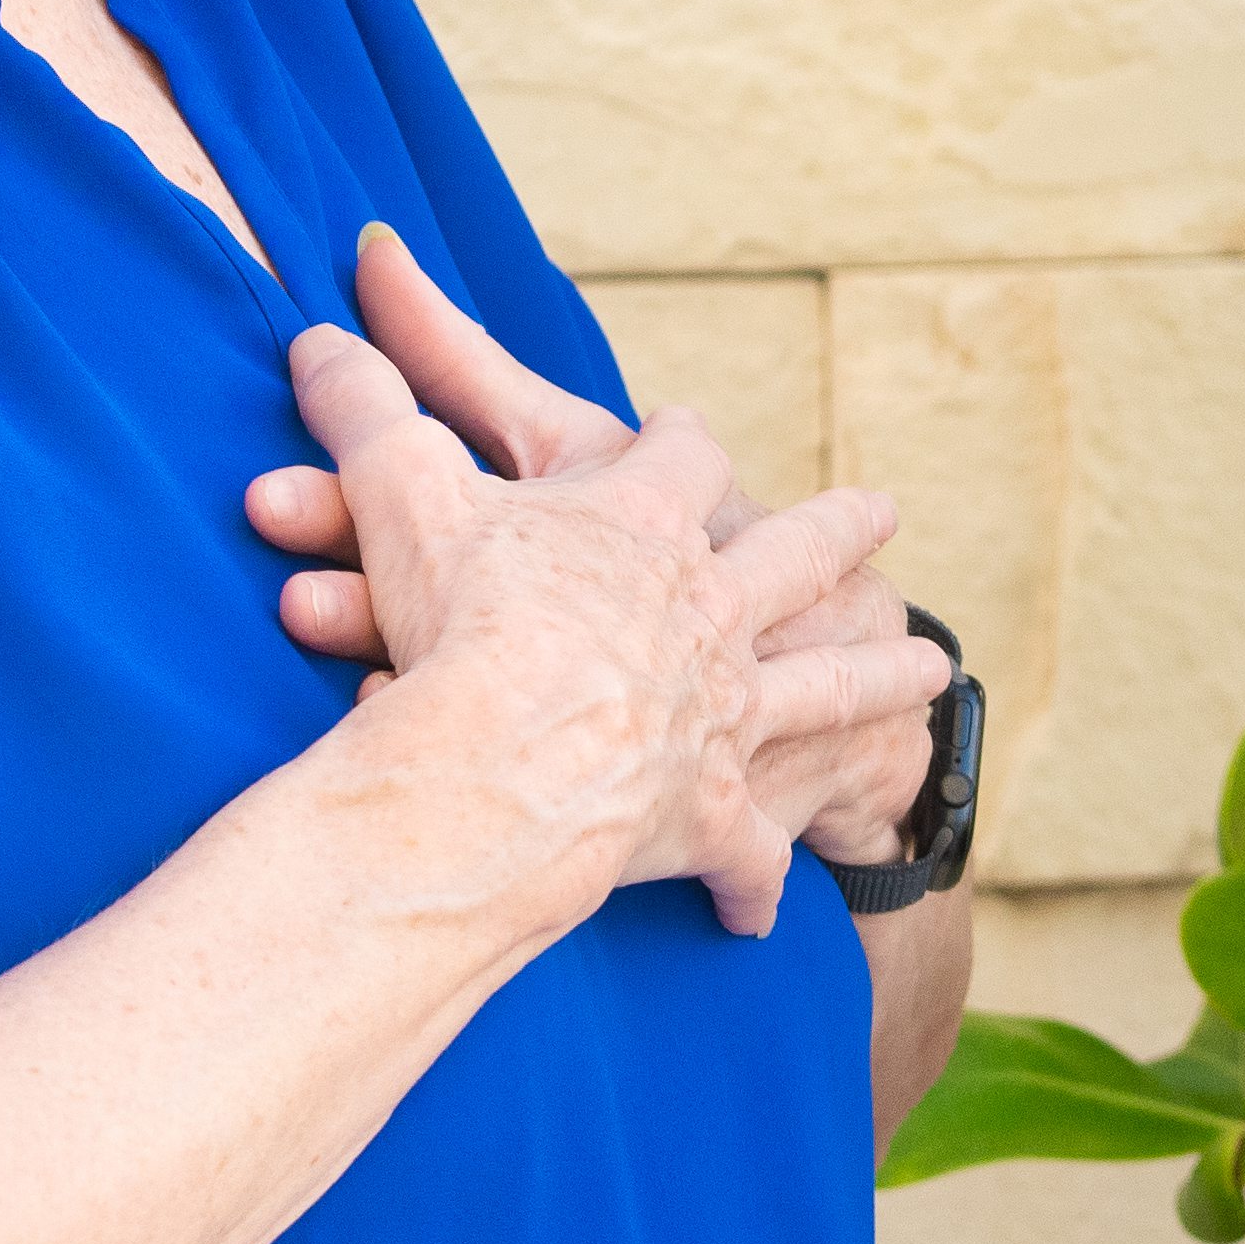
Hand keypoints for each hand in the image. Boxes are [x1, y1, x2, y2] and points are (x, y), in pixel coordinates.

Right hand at [252, 227, 943, 925]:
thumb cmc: (459, 620)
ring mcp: (730, 712)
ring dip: (880, 676)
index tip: (690, 429)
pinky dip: (753, 882)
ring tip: (932, 669)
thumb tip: (312, 332)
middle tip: (882, 511)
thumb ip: (366, 406)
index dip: (680, 443)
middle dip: (837, 530)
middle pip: (798, 553)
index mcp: (648, 525)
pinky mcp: (718, 815)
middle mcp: (715, 609)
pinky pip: (747, 856)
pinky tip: (762, 911)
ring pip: (832, 684)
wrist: (502, 765)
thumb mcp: (402, 487)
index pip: (680, 459)